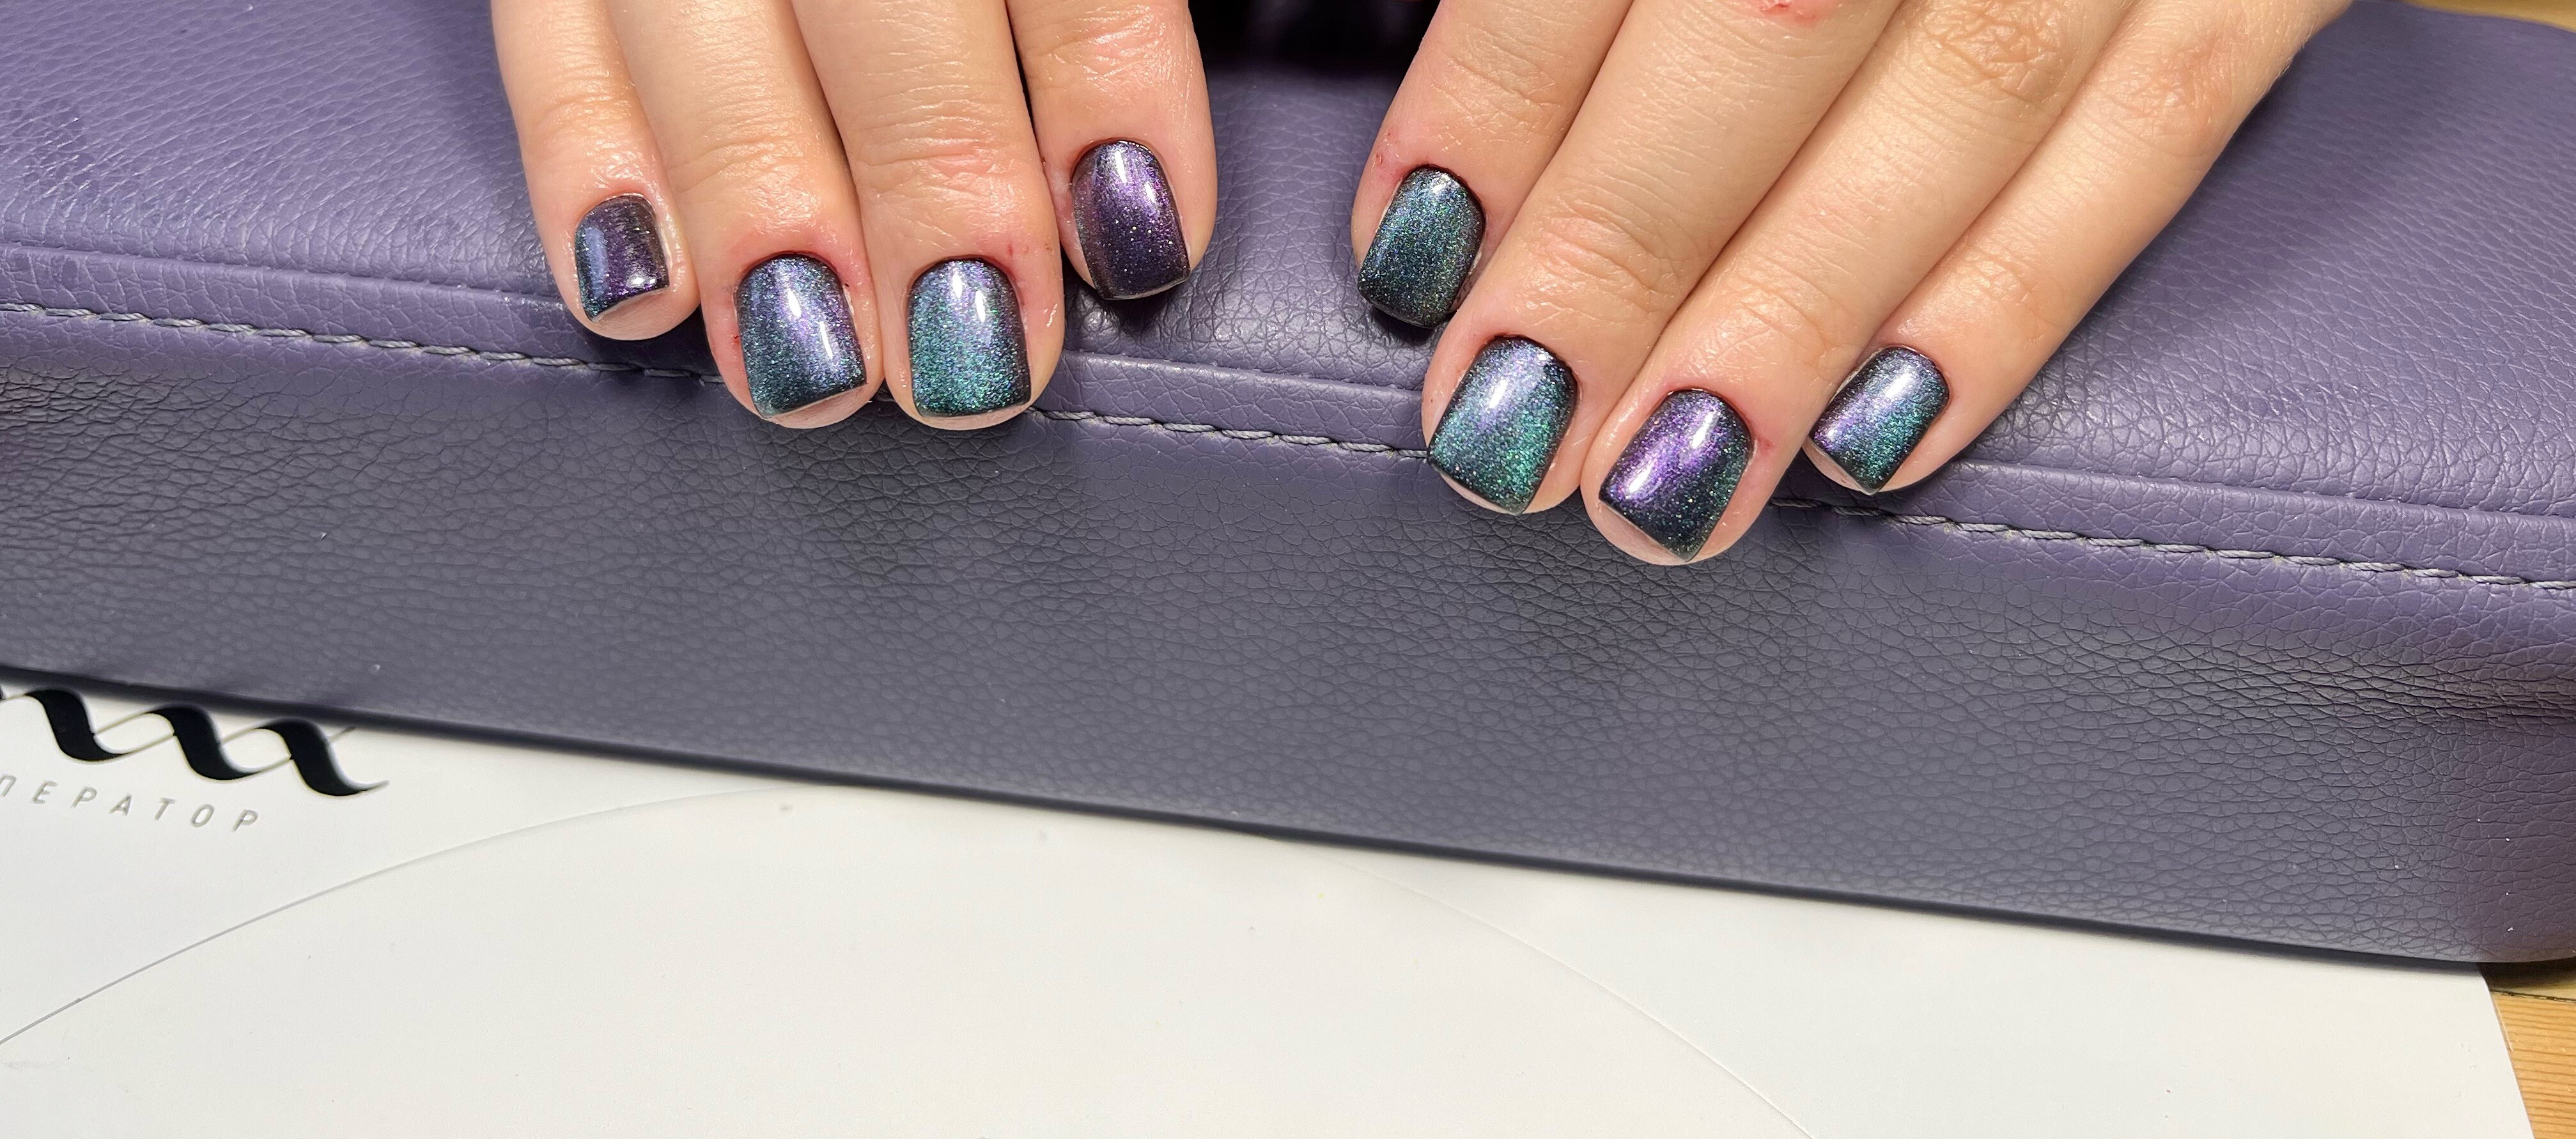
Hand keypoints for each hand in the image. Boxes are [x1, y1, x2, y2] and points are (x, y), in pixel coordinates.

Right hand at [493, 0, 1214, 427]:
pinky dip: (585, 167)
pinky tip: (644, 304)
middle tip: (974, 361)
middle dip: (928, 182)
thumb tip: (1140, 195)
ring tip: (821, 372)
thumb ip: (1100, 11)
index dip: (1104, 88)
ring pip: (685, 18)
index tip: (1139, 237)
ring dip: (753, 211)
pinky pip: (542, 30)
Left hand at [1352, 0, 2349, 561]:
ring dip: (1796, 316)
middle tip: (1509, 433)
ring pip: (1968, 100)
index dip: (1503, 97)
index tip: (1417, 255)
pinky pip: (2165, 127)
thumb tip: (1459, 159)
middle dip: (1625, 251)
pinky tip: (1880, 437)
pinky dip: (2017, 298)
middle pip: (1775, 23)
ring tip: (1665, 486)